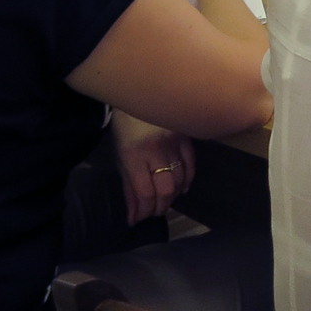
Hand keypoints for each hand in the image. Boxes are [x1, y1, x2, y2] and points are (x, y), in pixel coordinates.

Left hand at [111, 111, 193, 225]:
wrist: (139, 92)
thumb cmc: (125, 127)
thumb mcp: (120, 157)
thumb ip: (128, 187)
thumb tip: (134, 216)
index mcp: (133, 155)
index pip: (145, 192)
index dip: (144, 211)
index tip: (140, 219)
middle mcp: (155, 150)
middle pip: (165, 189)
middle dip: (161, 207)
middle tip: (155, 213)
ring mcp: (173, 142)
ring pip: (180, 178)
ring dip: (173, 195)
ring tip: (165, 200)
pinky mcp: (185, 136)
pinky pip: (191, 163)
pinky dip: (188, 179)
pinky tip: (182, 187)